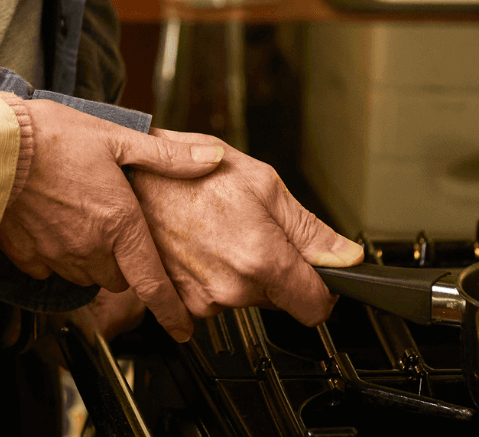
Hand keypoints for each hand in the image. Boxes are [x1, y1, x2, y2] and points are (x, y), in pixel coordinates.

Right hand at [0, 100, 224, 340]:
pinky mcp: (26, 255)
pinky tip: (47, 221)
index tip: (183, 329)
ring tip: (77, 214)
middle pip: (117, 276)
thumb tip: (211, 158)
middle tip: (111, 223)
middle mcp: (90, 249)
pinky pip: (48, 267)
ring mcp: (56, 256)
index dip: (172, 311)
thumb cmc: (52, 137)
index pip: (153, 283)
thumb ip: (165, 156)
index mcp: (119, 224)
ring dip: (88, 255)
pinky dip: (53, 252)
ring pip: (83, 273)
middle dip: (120, 259)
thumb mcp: (116, 138)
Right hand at [129, 130, 363, 325]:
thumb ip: (308, 228)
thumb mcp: (261, 182)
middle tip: (245, 227)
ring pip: (242, 296)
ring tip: (214, 230)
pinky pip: (211, 298)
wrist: (132, 176)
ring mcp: (203, 300)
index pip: (315, 307)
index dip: (319, 286)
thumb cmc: (189, 171)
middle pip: (276, 297)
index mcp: (262, 258)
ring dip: (235, 270)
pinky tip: (196, 245)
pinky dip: (208, 276)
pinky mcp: (179, 302)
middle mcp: (233, 288)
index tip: (311, 273)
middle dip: (270, 268)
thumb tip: (346, 257)